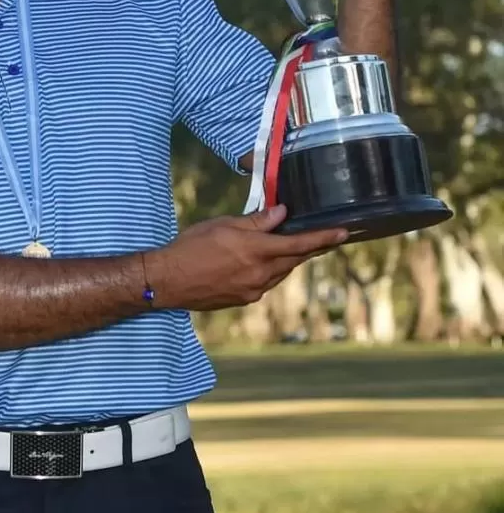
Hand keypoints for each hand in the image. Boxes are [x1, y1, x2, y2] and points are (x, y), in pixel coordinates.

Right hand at [148, 205, 347, 310]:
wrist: (168, 280)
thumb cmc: (191, 246)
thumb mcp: (222, 225)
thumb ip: (255, 222)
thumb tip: (282, 213)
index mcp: (256, 251)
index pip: (299, 244)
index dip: (324, 238)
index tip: (344, 233)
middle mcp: (260, 273)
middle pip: (294, 260)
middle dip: (310, 248)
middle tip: (324, 238)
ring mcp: (253, 289)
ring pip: (280, 272)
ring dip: (287, 260)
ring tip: (287, 247)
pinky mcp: (244, 299)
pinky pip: (265, 283)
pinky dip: (269, 270)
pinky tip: (259, 263)